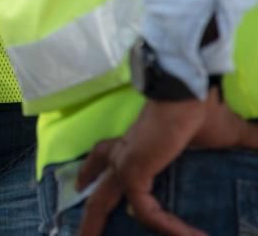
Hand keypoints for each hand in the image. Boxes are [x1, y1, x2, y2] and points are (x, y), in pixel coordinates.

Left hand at [77, 88, 257, 235]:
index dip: (90, 171)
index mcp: (134, 144)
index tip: (81, 184)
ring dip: (111, 227)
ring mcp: (124, 164)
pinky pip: (146, 211)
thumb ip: (240, 148)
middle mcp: (122, 154)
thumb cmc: (202, 113)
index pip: (103, 157)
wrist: (191, 97)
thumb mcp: (223, 139)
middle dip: (89, 216)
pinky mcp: (133, 173)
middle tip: (80, 235)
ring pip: (103, 202)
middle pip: (96, 189)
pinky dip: (167, 227)